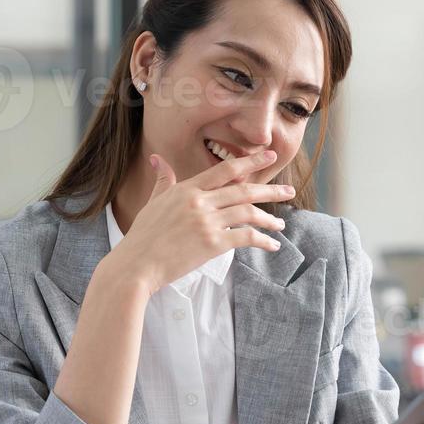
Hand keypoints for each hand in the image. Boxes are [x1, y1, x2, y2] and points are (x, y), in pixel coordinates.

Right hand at [103, 148, 295, 294]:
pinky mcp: (212, 244)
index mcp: (187, 189)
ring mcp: (207, 222)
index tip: (269, 157)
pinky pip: (245, 238)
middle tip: (288, 190)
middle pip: (244, 190)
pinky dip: (262, 240)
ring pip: (248, 213)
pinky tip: (271, 245)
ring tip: (280, 225)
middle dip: (270, 190)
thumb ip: (163, 181)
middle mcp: (200, 202)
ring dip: (268, 219)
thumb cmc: (141, 237)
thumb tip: (158, 159)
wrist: (135, 266)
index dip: (251, 162)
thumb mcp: (152, 203)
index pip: (226, 170)